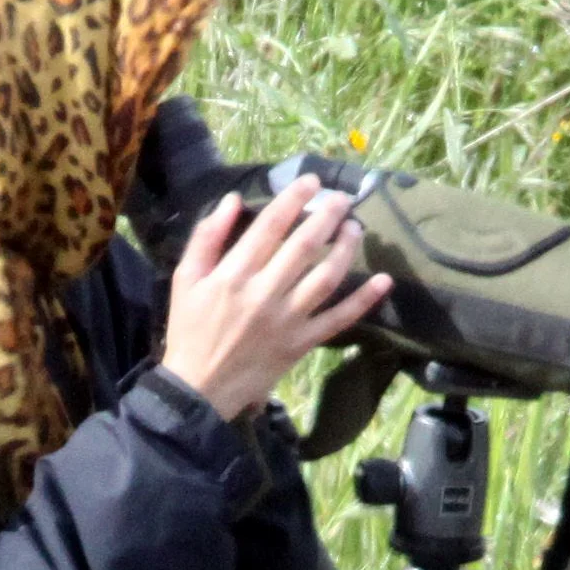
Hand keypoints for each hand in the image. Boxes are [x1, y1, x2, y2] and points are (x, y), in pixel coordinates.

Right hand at [159, 175, 392, 420]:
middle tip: (342, 198)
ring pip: (326, 277)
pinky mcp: (301, 344)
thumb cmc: (189, 331)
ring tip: (356, 229)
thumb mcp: (186, 279)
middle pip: (305, 245)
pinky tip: (383, 281)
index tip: (312, 181)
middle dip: (327, 215)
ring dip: (345, 248)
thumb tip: (234, 200)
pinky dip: (363, 300)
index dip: (295, 198)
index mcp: (234, 274)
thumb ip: (207, 237)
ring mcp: (287, 320)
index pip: (271, 225)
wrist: (198, 389)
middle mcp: (264, 293)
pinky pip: (337, 319)